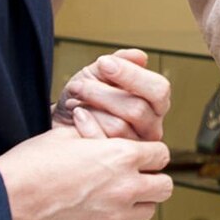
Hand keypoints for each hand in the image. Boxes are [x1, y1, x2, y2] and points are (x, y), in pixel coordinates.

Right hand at [0, 123, 172, 219]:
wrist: (8, 201)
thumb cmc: (32, 165)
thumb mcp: (66, 135)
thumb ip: (95, 131)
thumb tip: (101, 122)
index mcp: (121, 156)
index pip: (161, 154)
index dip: (151, 153)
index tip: (141, 155)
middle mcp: (126, 186)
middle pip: (164, 186)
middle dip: (153, 179)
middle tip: (136, 176)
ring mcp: (116, 215)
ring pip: (149, 210)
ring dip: (139, 202)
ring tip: (117, 195)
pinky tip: (105, 213)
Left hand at [54, 49, 170, 141]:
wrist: (60, 124)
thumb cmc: (82, 98)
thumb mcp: (97, 74)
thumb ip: (118, 62)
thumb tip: (140, 56)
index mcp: (154, 102)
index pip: (159, 89)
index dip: (132, 75)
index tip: (104, 63)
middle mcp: (151, 126)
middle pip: (138, 109)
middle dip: (103, 94)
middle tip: (79, 85)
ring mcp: (135, 147)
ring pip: (119, 126)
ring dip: (90, 109)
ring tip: (72, 99)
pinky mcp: (116, 163)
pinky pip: (103, 143)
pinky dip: (84, 125)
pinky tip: (75, 117)